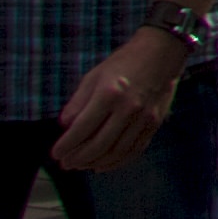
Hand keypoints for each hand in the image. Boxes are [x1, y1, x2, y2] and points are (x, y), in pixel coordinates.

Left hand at [49, 28, 187, 173]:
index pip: (82, 128)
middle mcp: (127, 109)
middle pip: (99, 145)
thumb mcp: (94, 76)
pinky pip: (134, 150)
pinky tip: (103, 165)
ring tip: (81, 165)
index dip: (66, 145)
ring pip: (116, 151)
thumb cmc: (124, 62)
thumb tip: (65, 126)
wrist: (162, 53)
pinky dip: (117, 162)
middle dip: (78, 158)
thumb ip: (78, 102)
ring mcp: (144, 118)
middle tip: (66, 163)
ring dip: (95, 163)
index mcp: (108, 94)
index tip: (55, 153)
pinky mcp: (154, 123)